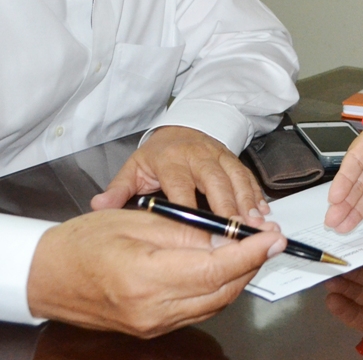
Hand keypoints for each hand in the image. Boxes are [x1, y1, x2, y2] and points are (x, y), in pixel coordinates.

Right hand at [27, 208, 284, 336]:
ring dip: (238, 277)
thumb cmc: (82, 243)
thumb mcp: (136, 220)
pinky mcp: (152, 329)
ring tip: (249, 248)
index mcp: (146, 278)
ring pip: (215, 304)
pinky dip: (216, 289)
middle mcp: (153, 310)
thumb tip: (228, 236)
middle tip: (268, 238)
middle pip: (222, 291)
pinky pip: (198, 310)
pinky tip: (222, 267)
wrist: (45, 276)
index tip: (273, 237)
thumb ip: (186, 231)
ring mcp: (153, 325)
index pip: (216, 269)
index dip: (250, 253)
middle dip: (251, 264)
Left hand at [91, 126, 269, 219]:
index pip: (181, 186)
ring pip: (236, 178)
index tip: (196, 235)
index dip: (191, 209)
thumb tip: (98, 206)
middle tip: (237, 232)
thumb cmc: (157, 156)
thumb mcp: (133, 169)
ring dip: (247, 201)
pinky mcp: (233, 159)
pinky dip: (256, 194)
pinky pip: (248, 176)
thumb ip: (118, 189)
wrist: (180, 129)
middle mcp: (197, 156)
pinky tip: (264, 212)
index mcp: (170, 160)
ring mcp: (218, 156)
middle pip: (215, 181)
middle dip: (228, 207)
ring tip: (255, 224)